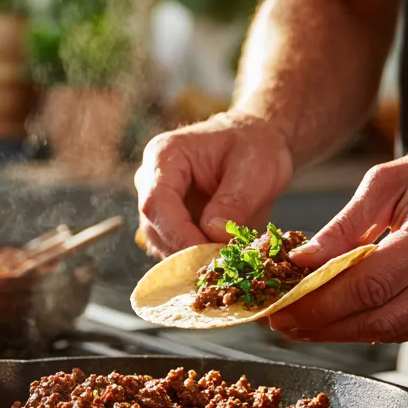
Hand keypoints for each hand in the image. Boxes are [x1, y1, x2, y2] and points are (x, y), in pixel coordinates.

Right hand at [135, 112, 294, 257]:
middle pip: (155, 228)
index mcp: (164, 156)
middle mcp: (150, 180)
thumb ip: (235, 202)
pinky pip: (173, 248)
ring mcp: (157, 203)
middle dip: (186, 252)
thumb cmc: (254, 146)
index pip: (157, 204)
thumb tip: (214, 236)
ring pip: (161, 244)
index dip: (178, 235)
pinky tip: (220, 258)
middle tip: (222, 266)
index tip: (207, 257)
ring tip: (226, 262)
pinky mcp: (167, 222)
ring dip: (191, 259)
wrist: (255, 141)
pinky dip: (195, 259)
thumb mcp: (256, 169)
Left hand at [269, 141, 407, 342]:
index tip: (282, 311)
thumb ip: (344, 225)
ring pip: (397, 332)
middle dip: (324, 328)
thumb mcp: (391, 180)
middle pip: (379, 320)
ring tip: (310, 322)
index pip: (367, 287)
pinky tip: (353, 316)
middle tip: (286, 324)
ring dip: (347, 332)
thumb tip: (301, 262)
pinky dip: (380, 325)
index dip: (319, 305)